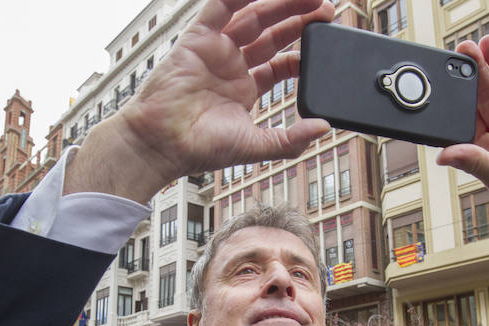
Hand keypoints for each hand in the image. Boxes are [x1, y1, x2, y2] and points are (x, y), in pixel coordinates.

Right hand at [65, 0, 333, 202]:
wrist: (161, 143)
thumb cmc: (199, 149)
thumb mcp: (255, 145)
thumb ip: (290, 139)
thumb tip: (323, 129)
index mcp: (245, 89)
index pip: (281, 64)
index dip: (303, 53)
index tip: (326, 46)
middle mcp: (231, 66)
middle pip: (272, 34)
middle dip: (299, 19)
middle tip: (327, 10)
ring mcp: (215, 49)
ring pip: (253, 16)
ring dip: (280, 3)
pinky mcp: (197, 38)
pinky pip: (221, 7)